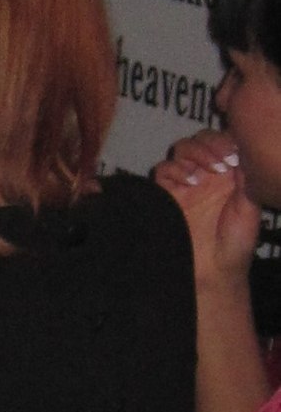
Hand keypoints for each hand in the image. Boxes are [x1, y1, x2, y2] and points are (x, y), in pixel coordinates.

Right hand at [154, 138, 260, 292]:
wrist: (213, 273)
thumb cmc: (235, 244)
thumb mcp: (249, 206)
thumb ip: (245, 177)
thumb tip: (242, 147)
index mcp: (229, 172)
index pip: (224, 139)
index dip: (227, 140)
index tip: (234, 157)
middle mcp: (207, 173)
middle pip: (201, 139)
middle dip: (210, 145)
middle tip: (220, 164)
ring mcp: (185, 184)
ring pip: (181, 149)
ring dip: (193, 154)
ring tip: (204, 174)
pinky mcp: (166, 197)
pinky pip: (162, 171)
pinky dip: (174, 170)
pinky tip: (189, 183)